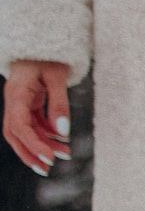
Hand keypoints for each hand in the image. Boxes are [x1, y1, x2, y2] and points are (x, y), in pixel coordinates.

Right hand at [2, 60, 72, 175]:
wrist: (43, 40)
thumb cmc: (50, 55)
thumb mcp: (58, 77)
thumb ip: (59, 104)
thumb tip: (63, 133)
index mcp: (16, 93)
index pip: (19, 126)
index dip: (33, 144)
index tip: (51, 158)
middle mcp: (14, 100)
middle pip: (15, 134)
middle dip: (29, 153)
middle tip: (47, 170)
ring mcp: (19, 101)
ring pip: (25, 130)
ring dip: (42, 144)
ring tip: (65, 155)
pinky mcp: (28, 102)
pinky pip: (34, 123)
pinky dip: (47, 133)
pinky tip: (62, 140)